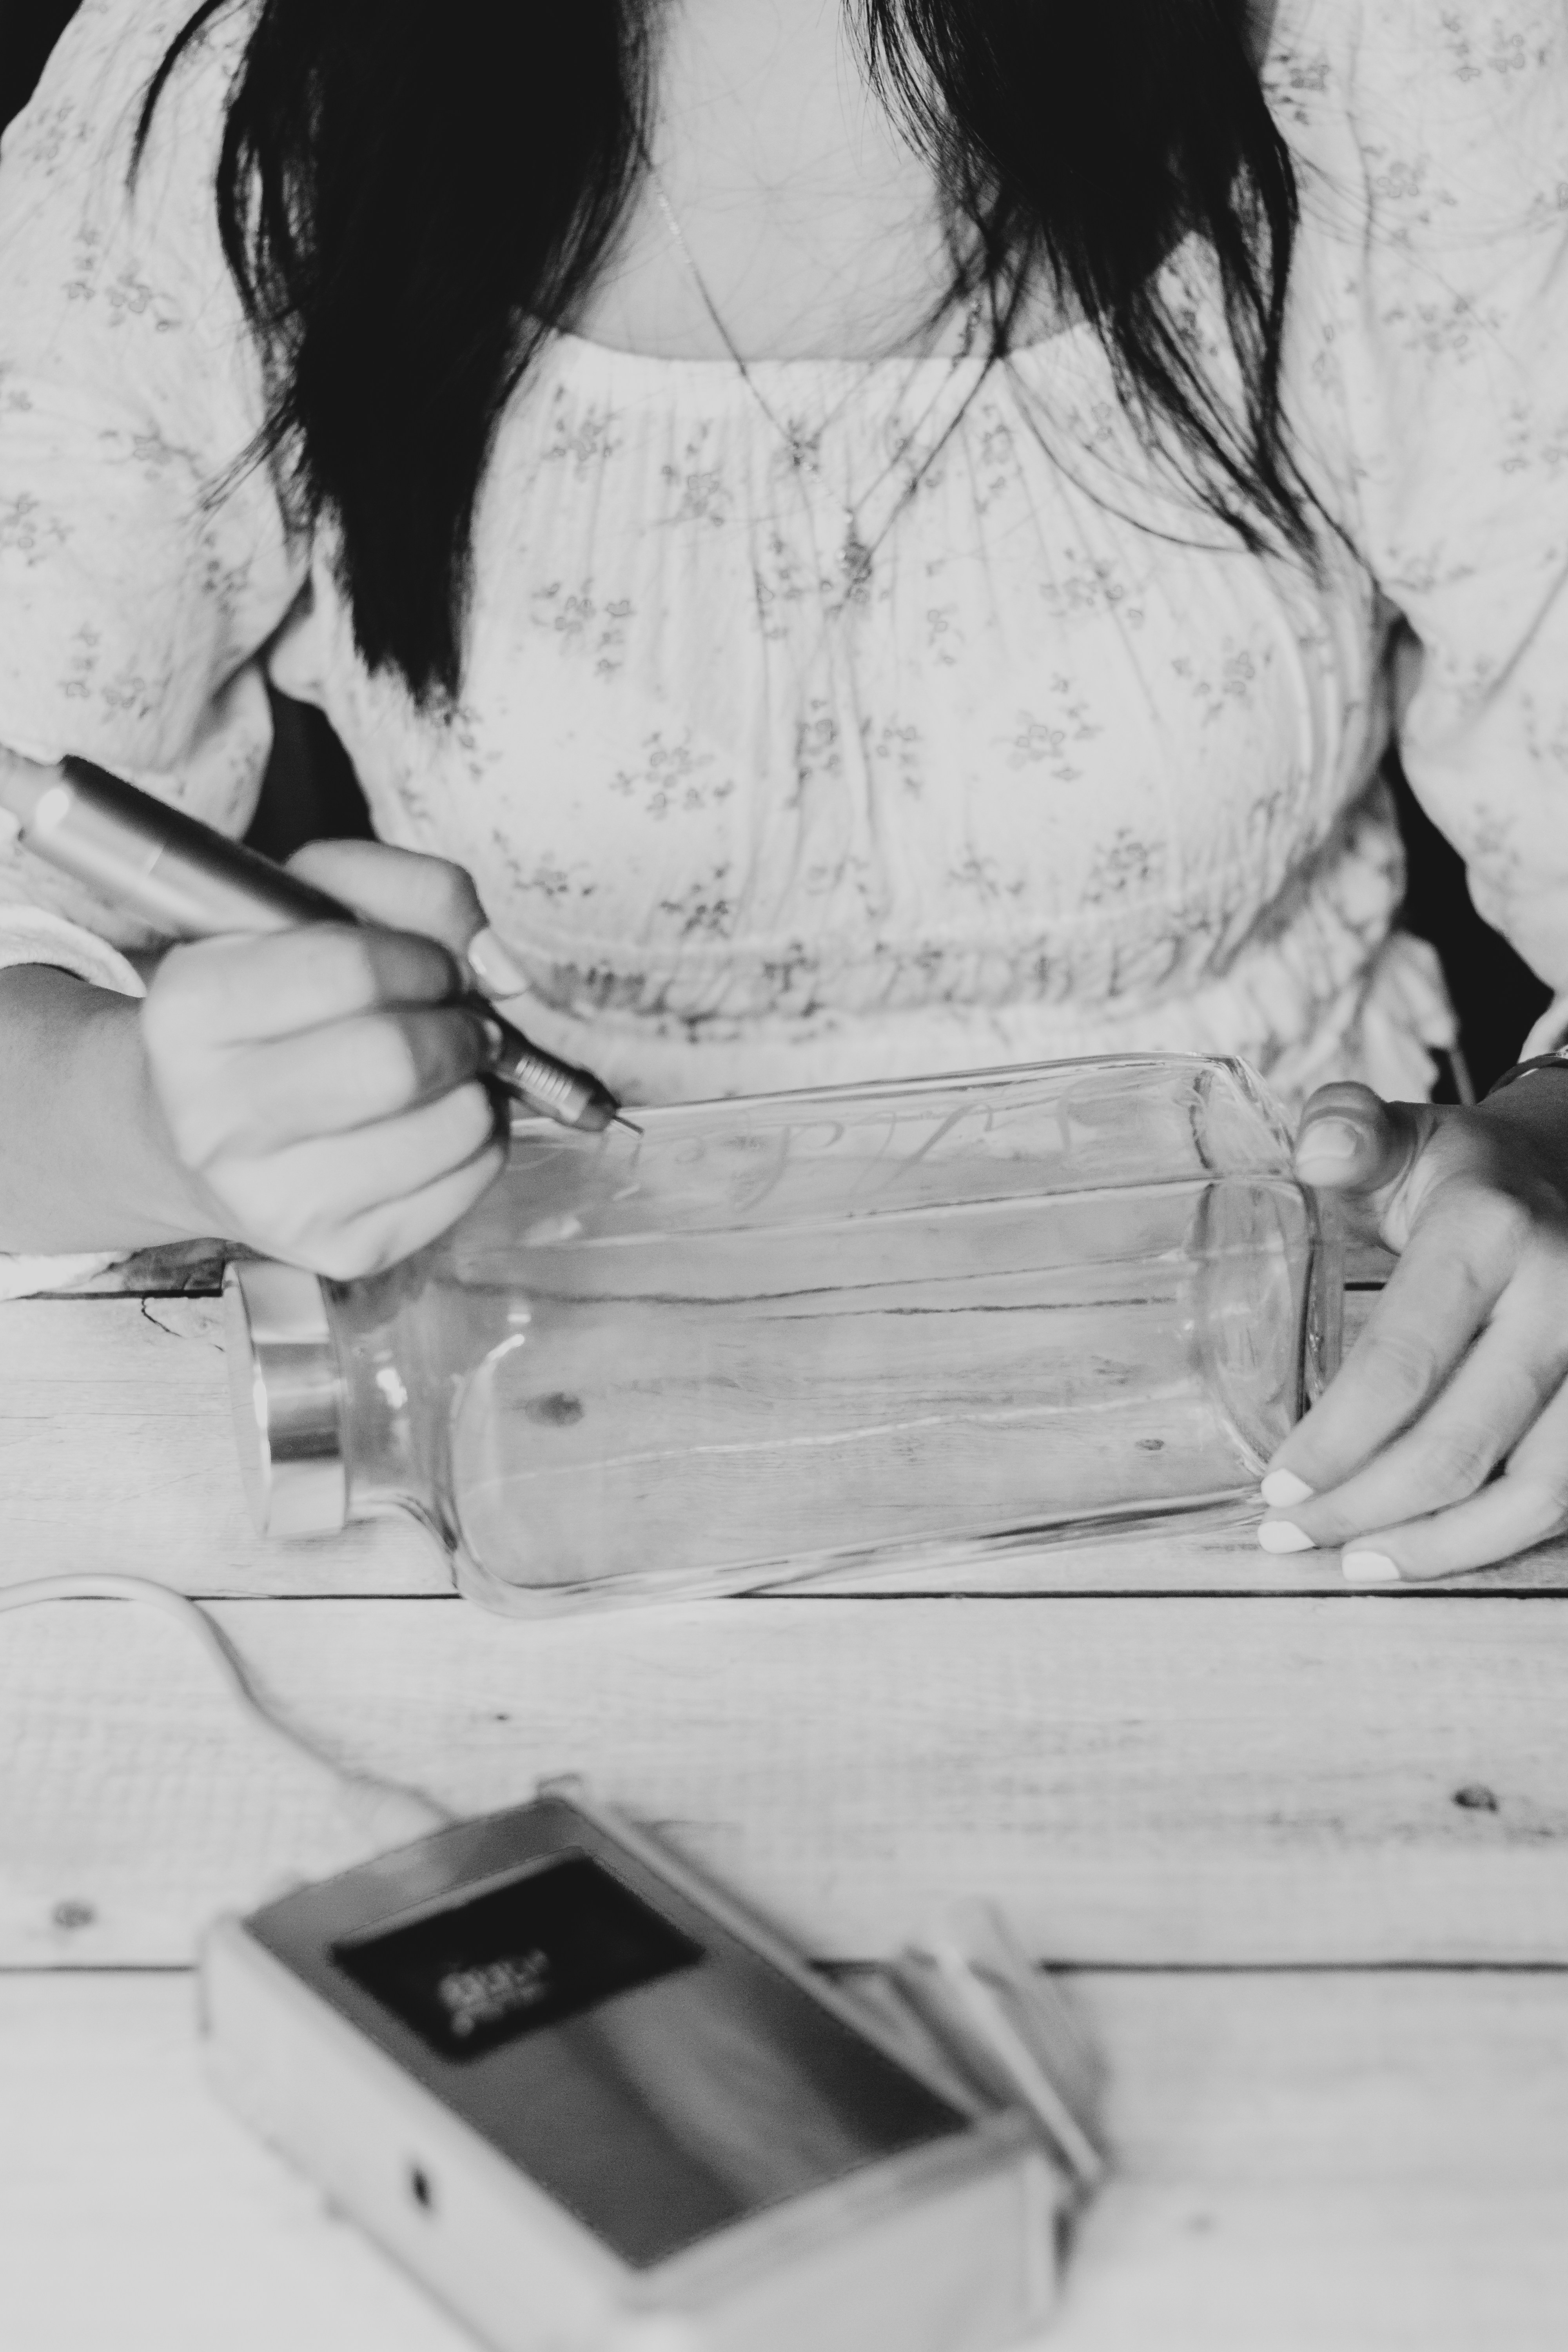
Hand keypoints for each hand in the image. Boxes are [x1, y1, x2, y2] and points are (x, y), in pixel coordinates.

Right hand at [139, 840, 507, 1277]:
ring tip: (449, 1071)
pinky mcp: (344, 1251)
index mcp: (191, 1011)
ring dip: (479, 1084)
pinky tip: (438, 1121)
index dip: (421, 957)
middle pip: (397, 1061)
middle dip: (459, 1027)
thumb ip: (416, 893)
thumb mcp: (316, 907)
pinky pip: (471, 1181)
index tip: (429, 966)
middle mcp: (216, 1117)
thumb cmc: (275, 1006)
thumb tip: (500, 968)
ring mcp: (278, 1200)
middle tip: (457, 1020)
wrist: (205, 1131)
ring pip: (450, 1127)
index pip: (349, 968)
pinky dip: (483, 1139)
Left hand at [1259, 1077, 1567, 1581]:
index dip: (1337, 1441)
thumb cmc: (1469, 1172)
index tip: (1277, 1488)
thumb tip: (1319, 1149)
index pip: (1403, 1363)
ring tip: (1355, 1562)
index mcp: (1493, 1231)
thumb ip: (1349, 1133)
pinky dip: (1496, 1536)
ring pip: (1533, 1491)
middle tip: (1289, 1535)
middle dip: (1366, 1507)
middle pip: (1461, 1444)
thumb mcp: (1406, 1136)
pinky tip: (1428, 1548)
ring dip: (1439, 1544)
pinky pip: (1567, 1496)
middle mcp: (1566, 1300)